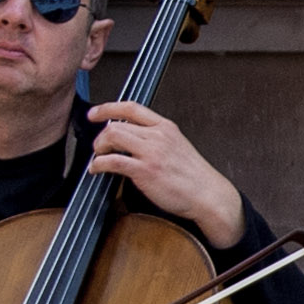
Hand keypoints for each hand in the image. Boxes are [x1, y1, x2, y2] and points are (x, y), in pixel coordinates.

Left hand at [82, 97, 246, 247]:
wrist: (208, 194)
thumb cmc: (194, 176)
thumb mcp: (178, 146)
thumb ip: (157, 139)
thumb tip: (132, 140)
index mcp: (166, 127)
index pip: (131, 108)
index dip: (108, 108)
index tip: (95, 113)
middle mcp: (158, 136)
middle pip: (117, 124)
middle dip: (100, 136)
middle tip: (98, 147)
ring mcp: (151, 152)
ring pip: (112, 137)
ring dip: (99, 148)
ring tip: (99, 158)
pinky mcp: (145, 170)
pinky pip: (112, 161)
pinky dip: (98, 164)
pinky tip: (97, 169)